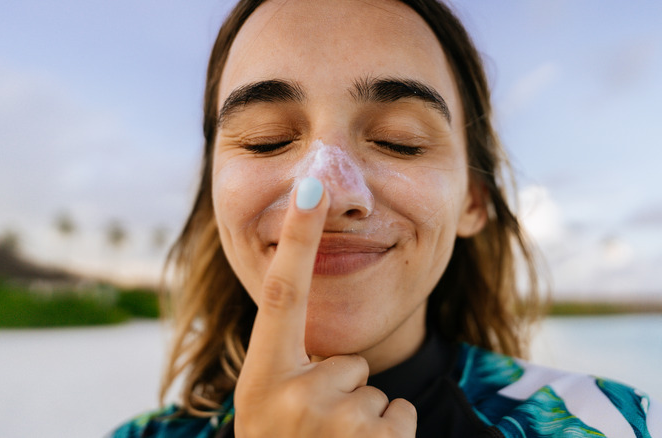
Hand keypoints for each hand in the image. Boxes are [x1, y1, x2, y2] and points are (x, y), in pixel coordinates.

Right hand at [234, 177, 416, 436]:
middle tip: (314, 432)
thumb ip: (288, 366)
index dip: (295, 238)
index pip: (282, 295)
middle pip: (350, 360)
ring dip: (363, 418)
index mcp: (262, 378)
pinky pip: (399, 413)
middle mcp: (291, 396)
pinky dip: (388, 435)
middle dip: (344, 391)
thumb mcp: (265, 410)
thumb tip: (320, 333)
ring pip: (376, 391)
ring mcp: (334, 423)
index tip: (311, 186)